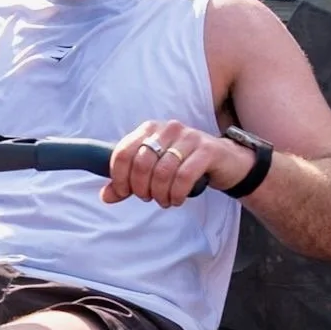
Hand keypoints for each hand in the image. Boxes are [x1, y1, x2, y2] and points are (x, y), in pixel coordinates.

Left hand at [105, 121, 257, 208]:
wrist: (225, 162)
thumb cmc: (184, 165)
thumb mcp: (154, 172)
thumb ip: (128, 182)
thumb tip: (105, 196)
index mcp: (149, 129)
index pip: (123, 152)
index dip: (119, 177)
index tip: (124, 192)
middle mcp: (167, 128)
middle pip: (141, 164)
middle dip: (141, 189)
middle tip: (149, 198)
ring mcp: (188, 137)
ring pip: (162, 172)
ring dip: (160, 194)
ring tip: (164, 200)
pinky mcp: (206, 149)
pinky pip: (184, 176)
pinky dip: (177, 193)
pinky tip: (177, 199)